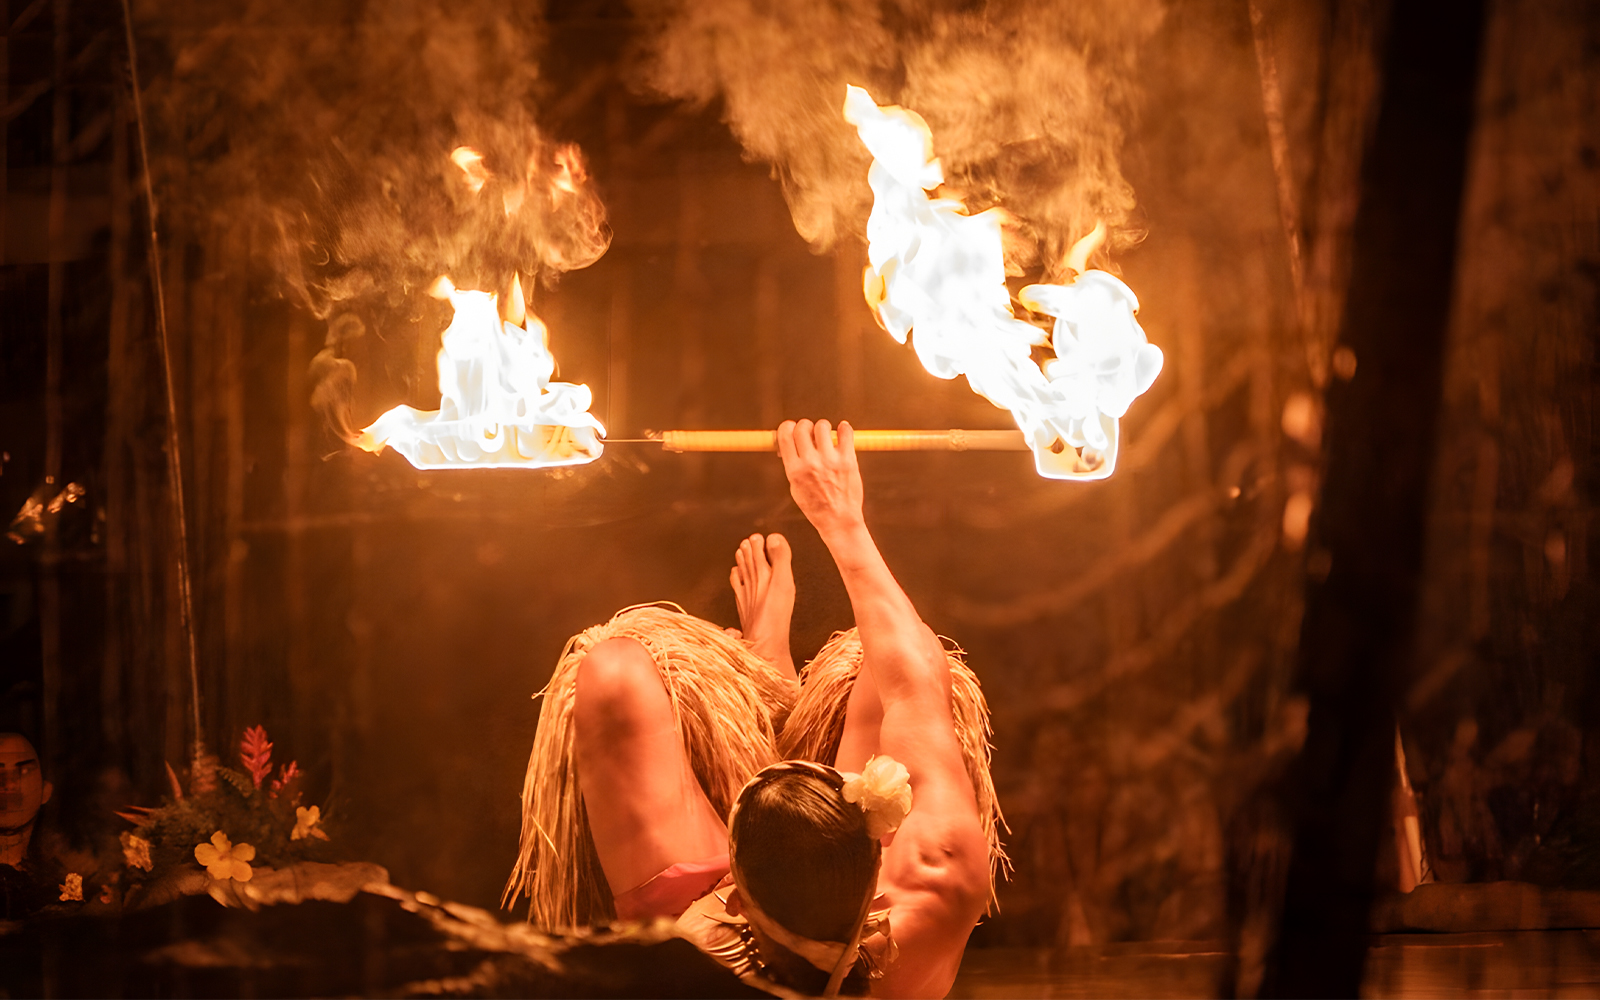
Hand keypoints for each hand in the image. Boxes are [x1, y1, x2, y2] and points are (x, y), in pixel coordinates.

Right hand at [777, 419, 863, 536]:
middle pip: (803, 427)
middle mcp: (811, 463)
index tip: (792, 428)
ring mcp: (830, 461)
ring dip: (823, 428)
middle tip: (810, 433)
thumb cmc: (817, 507)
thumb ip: (792, 464)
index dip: (788, 426)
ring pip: (822, 426)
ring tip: (826, 436)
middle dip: (805, 426)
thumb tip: (789, 443)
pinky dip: (844, 429)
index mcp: (795, 470)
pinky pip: (846, 432)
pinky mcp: (848, 460)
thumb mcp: (795, 487)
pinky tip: (842, 433)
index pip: (785, 434)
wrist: (839, 521)